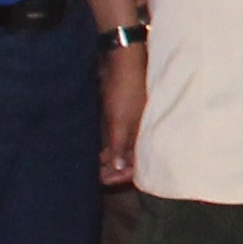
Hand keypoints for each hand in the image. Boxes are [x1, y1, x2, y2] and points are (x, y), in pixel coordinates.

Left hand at [99, 44, 144, 185]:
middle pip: (132, 158)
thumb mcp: (119, 122)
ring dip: (112, 159)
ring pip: (124, 149)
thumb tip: (118, 168)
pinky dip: (110, 147)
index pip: (140, 164)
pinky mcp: (125, 116)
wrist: (123, 62)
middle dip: (116, 170)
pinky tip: (99, 152)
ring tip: (96, 167)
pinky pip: (119, 138)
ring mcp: (134, 124)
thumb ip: (119, 146)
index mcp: (146, 134)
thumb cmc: (125, 91)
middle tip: (97, 177)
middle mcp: (143, 132)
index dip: (122, 175)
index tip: (104, 181)